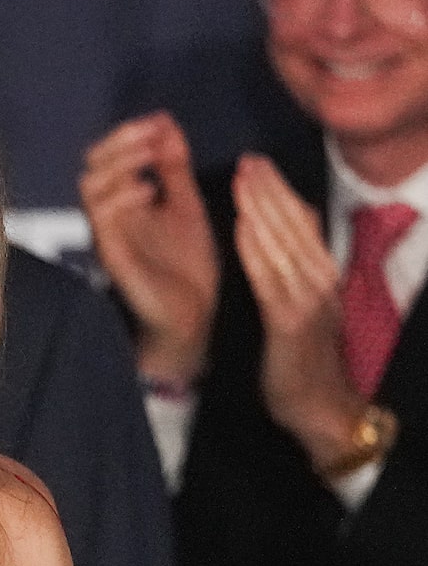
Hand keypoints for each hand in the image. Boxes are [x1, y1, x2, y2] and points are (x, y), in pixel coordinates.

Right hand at [78, 112, 218, 380]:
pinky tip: (150, 192)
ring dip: (120, 166)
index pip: (107, 158)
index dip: (128, 134)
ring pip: (90, 188)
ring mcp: (108, 236)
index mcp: (124, 203)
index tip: (160, 122)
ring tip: (150, 158)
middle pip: (91, 167)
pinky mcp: (113, 257)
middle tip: (150, 134)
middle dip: (119, 143)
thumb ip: (174, 168)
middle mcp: (109, 217)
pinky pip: (102, 220)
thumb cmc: (187, 266)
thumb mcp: (186, 204)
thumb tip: (165, 122)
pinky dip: (123, 197)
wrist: (194, 316)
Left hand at [231, 154, 371, 469]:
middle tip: (249, 159)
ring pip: (285, 243)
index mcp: (323, 274)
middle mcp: (321, 280)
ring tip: (243, 179)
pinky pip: (270, 277)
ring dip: (262, 208)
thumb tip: (284, 240)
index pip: (305, 224)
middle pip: (297, 224)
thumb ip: (295, 273)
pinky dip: (256, 249)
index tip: (260, 166)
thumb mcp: (302, 308)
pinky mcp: (290, 322)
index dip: (282, 193)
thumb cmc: (302, 359)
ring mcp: (309, 300)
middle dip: (271, 190)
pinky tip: (242, 226)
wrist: (319, 406)